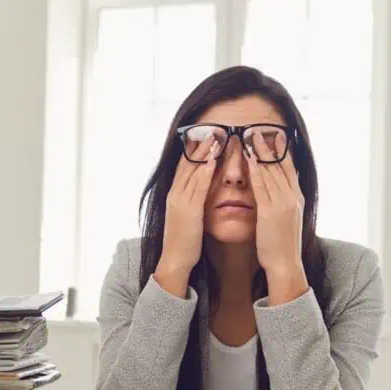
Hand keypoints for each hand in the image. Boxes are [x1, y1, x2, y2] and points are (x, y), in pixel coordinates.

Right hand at [154, 136, 218, 296]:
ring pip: (192, 171)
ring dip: (204, 153)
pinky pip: (197, 187)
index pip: (184, 166)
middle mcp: (175, 194)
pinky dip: (204, 172)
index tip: (205, 135)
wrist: (175, 260)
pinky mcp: (188, 211)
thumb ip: (193, 202)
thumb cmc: (185, 242)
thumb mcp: (188, 217)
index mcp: (175, 195)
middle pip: (187, 164)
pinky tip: (213, 160)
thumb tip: (202, 192)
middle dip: (199, 145)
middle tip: (211, 128)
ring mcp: (180, 202)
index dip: (194, 149)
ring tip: (216, 137)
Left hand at [246, 131, 308, 303]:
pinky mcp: (271, 212)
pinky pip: (262, 186)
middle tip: (261, 128)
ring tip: (252, 135)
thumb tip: (285, 185)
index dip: (281, 150)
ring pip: (272, 172)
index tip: (275, 135)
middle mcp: (292, 197)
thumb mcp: (288, 218)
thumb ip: (286, 200)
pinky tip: (249, 158)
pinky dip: (256, 170)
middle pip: (281, 165)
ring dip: (261, 152)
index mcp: (297, 198)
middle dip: (270, 145)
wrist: (286, 265)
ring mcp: (283, 203)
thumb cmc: (282, 245)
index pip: (289, 167)